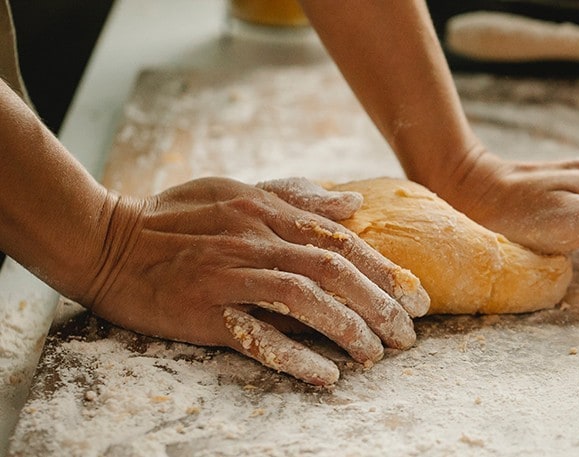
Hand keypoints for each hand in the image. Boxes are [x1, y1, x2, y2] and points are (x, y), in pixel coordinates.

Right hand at [75, 177, 428, 385]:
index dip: (386, 270)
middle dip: (381, 305)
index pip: (341, 241)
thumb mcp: (235, 190)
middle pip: (334, 271)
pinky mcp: (204, 311)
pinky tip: (327, 374)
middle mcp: (255, 241)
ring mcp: (230, 276)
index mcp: (267, 212)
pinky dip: (296, 355)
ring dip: (349, 329)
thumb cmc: (173, 216)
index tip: (417, 297)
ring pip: (305, 300)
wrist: (104, 240)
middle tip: (409, 335)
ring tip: (377, 355)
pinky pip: (258, 336)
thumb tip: (350, 204)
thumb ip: (295, 197)